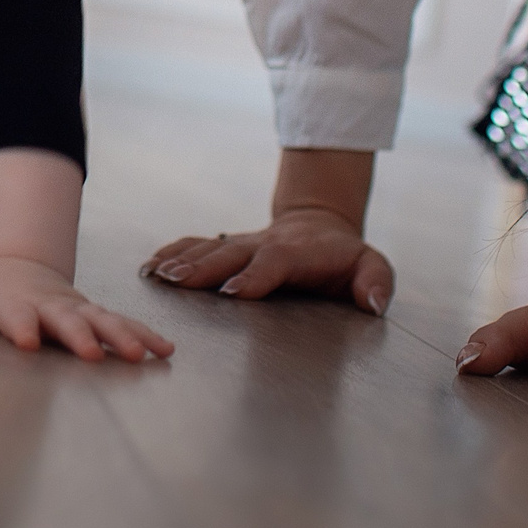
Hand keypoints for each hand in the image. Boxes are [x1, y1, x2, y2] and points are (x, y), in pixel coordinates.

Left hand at [0, 256, 173, 361]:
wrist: (22, 267)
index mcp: (14, 304)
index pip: (15, 316)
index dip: (20, 327)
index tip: (26, 343)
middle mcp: (49, 306)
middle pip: (66, 320)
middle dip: (80, 335)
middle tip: (93, 353)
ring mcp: (75, 309)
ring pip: (103, 321)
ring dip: (123, 337)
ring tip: (145, 354)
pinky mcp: (94, 314)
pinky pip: (122, 325)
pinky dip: (144, 335)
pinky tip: (165, 350)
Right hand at [144, 205, 396, 312]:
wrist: (320, 223)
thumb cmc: (346, 256)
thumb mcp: (372, 265)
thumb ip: (376, 282)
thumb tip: (373, 304)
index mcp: (297, 252)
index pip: (274, 262)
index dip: (255, 276)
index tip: (234, 293)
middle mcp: (263, 244)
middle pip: (230, 253)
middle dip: (204, 268)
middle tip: (178, 283)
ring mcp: (242, 243)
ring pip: (209, 248)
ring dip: (182, 261)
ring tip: (157, 275)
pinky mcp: (227, 246)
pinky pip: (196, 245)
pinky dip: (172, 253)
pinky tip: (150, 267)